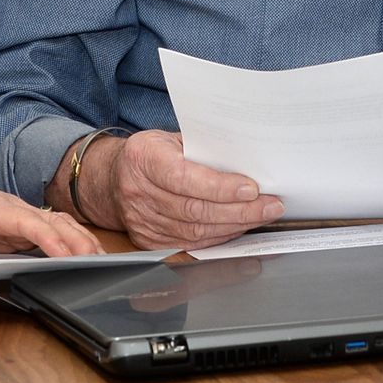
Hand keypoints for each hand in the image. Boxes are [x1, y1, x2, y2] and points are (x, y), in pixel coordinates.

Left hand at [0, 173, 97, 260]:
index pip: (27, 222)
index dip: (48, 238)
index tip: (64, 254)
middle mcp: (14, 209)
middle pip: (52, 221)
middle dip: (76, 240)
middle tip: (97, 262)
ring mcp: (21, 217)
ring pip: (59, 224)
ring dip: (81, 239)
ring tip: (103, 259)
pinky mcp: (24, 227)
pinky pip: (55, 230)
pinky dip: (75, 239)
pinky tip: (89, 252)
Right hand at [81, 129, 283, 249]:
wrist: (111, 179)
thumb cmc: (151, 154)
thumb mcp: (170, 138)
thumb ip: (202, 147)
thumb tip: (247, 158)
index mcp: (143, 158)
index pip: (183, 177)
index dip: (220, 186)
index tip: (252, 188)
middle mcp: (138, 192)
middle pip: (194, 209)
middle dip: (239, 210)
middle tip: (271, 205)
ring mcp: (142, 220)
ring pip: (196, 231)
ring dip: (235, 225)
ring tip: (262, 216)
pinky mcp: (149, 241)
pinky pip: (191, 244)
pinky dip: (220, 237)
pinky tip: (239, 227)